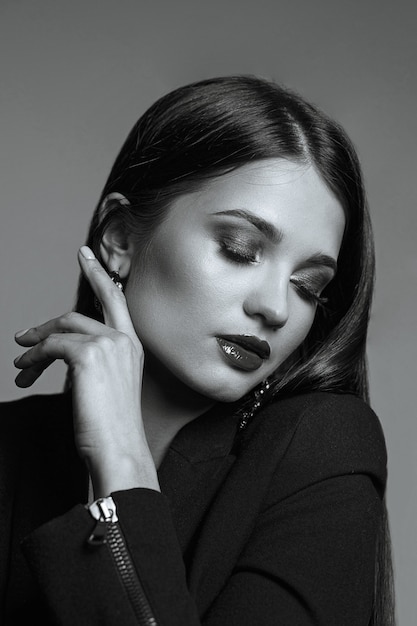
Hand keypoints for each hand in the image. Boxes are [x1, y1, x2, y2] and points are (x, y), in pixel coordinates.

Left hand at [14, 246, 159, 495]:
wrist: (120, 450)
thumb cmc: (113, 428)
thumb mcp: (108, 387)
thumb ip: (96, 363)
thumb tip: (63, 351)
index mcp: (132, 347)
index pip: (116, 300)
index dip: (99, 274)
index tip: (86, 255)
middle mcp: (124, 340)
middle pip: (78, 314)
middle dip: (46, 324)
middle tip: (22, 335)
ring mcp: (108, 345)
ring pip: (61, 331)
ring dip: (34, 350)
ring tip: (20, 368)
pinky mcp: (88, 355)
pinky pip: (51, 347)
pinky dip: (33, 359)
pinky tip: (25, 374)